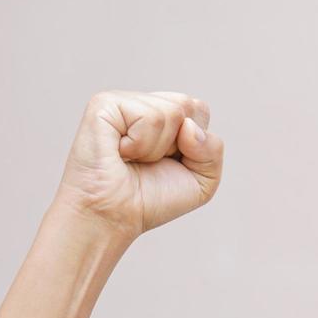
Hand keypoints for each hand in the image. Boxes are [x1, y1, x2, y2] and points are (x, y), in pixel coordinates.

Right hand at [51, 90, 223, 241]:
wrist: (114, 217)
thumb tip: (187, 125)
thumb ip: (213, 149)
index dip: (195, 144)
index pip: (199, 109)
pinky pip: (149, 117)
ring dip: (157, 149)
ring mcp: (123, 101)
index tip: (169, 162)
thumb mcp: (202, 180)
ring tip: (132, 159)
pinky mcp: (104, 104)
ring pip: (172, 112)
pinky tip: (120, 153)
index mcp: (164, 115)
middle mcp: (142, 103)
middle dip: (179, 145)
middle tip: (149, 161)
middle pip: (188, 104)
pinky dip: (141, 145)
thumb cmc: (150, 199)